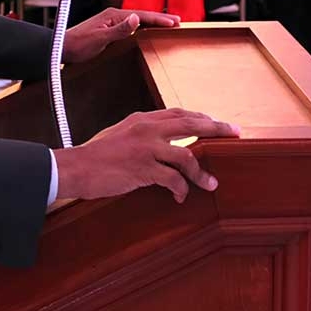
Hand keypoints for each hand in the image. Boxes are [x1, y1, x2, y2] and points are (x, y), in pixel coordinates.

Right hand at [53, 109, 240, 202]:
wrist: (75, 168)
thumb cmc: (95, 155)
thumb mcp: (120, 134)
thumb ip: (142, 134)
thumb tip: (162, 142)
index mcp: (143, 119)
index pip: (180, 113)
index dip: (202, 117)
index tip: (218, 123)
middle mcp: (148, 129)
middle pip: (192, 124)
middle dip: (217, 128)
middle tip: (235, 133)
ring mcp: (146, 148)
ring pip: (186, 156)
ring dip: (201, 172)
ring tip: (211, 184)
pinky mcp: (143, 169)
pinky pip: (172, 179)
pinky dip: (181, 189)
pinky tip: (181, 196)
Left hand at [63, 8, 180, 62]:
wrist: (61, 48)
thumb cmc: (78, 45)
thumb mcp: (99, 39)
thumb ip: (119, 30)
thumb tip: (137, 18)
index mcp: (113, 15)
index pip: (142, 16)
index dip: (159, 19)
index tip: (173, 22)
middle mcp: (113, 16)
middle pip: (142, 15)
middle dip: (160, 18)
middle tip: (177, 21)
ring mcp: (111, 22)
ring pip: (138, 20)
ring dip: (153, 22)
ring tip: (167, 24)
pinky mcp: (109, 29)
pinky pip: (132, 26)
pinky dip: (143, 27)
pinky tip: (146, 30)